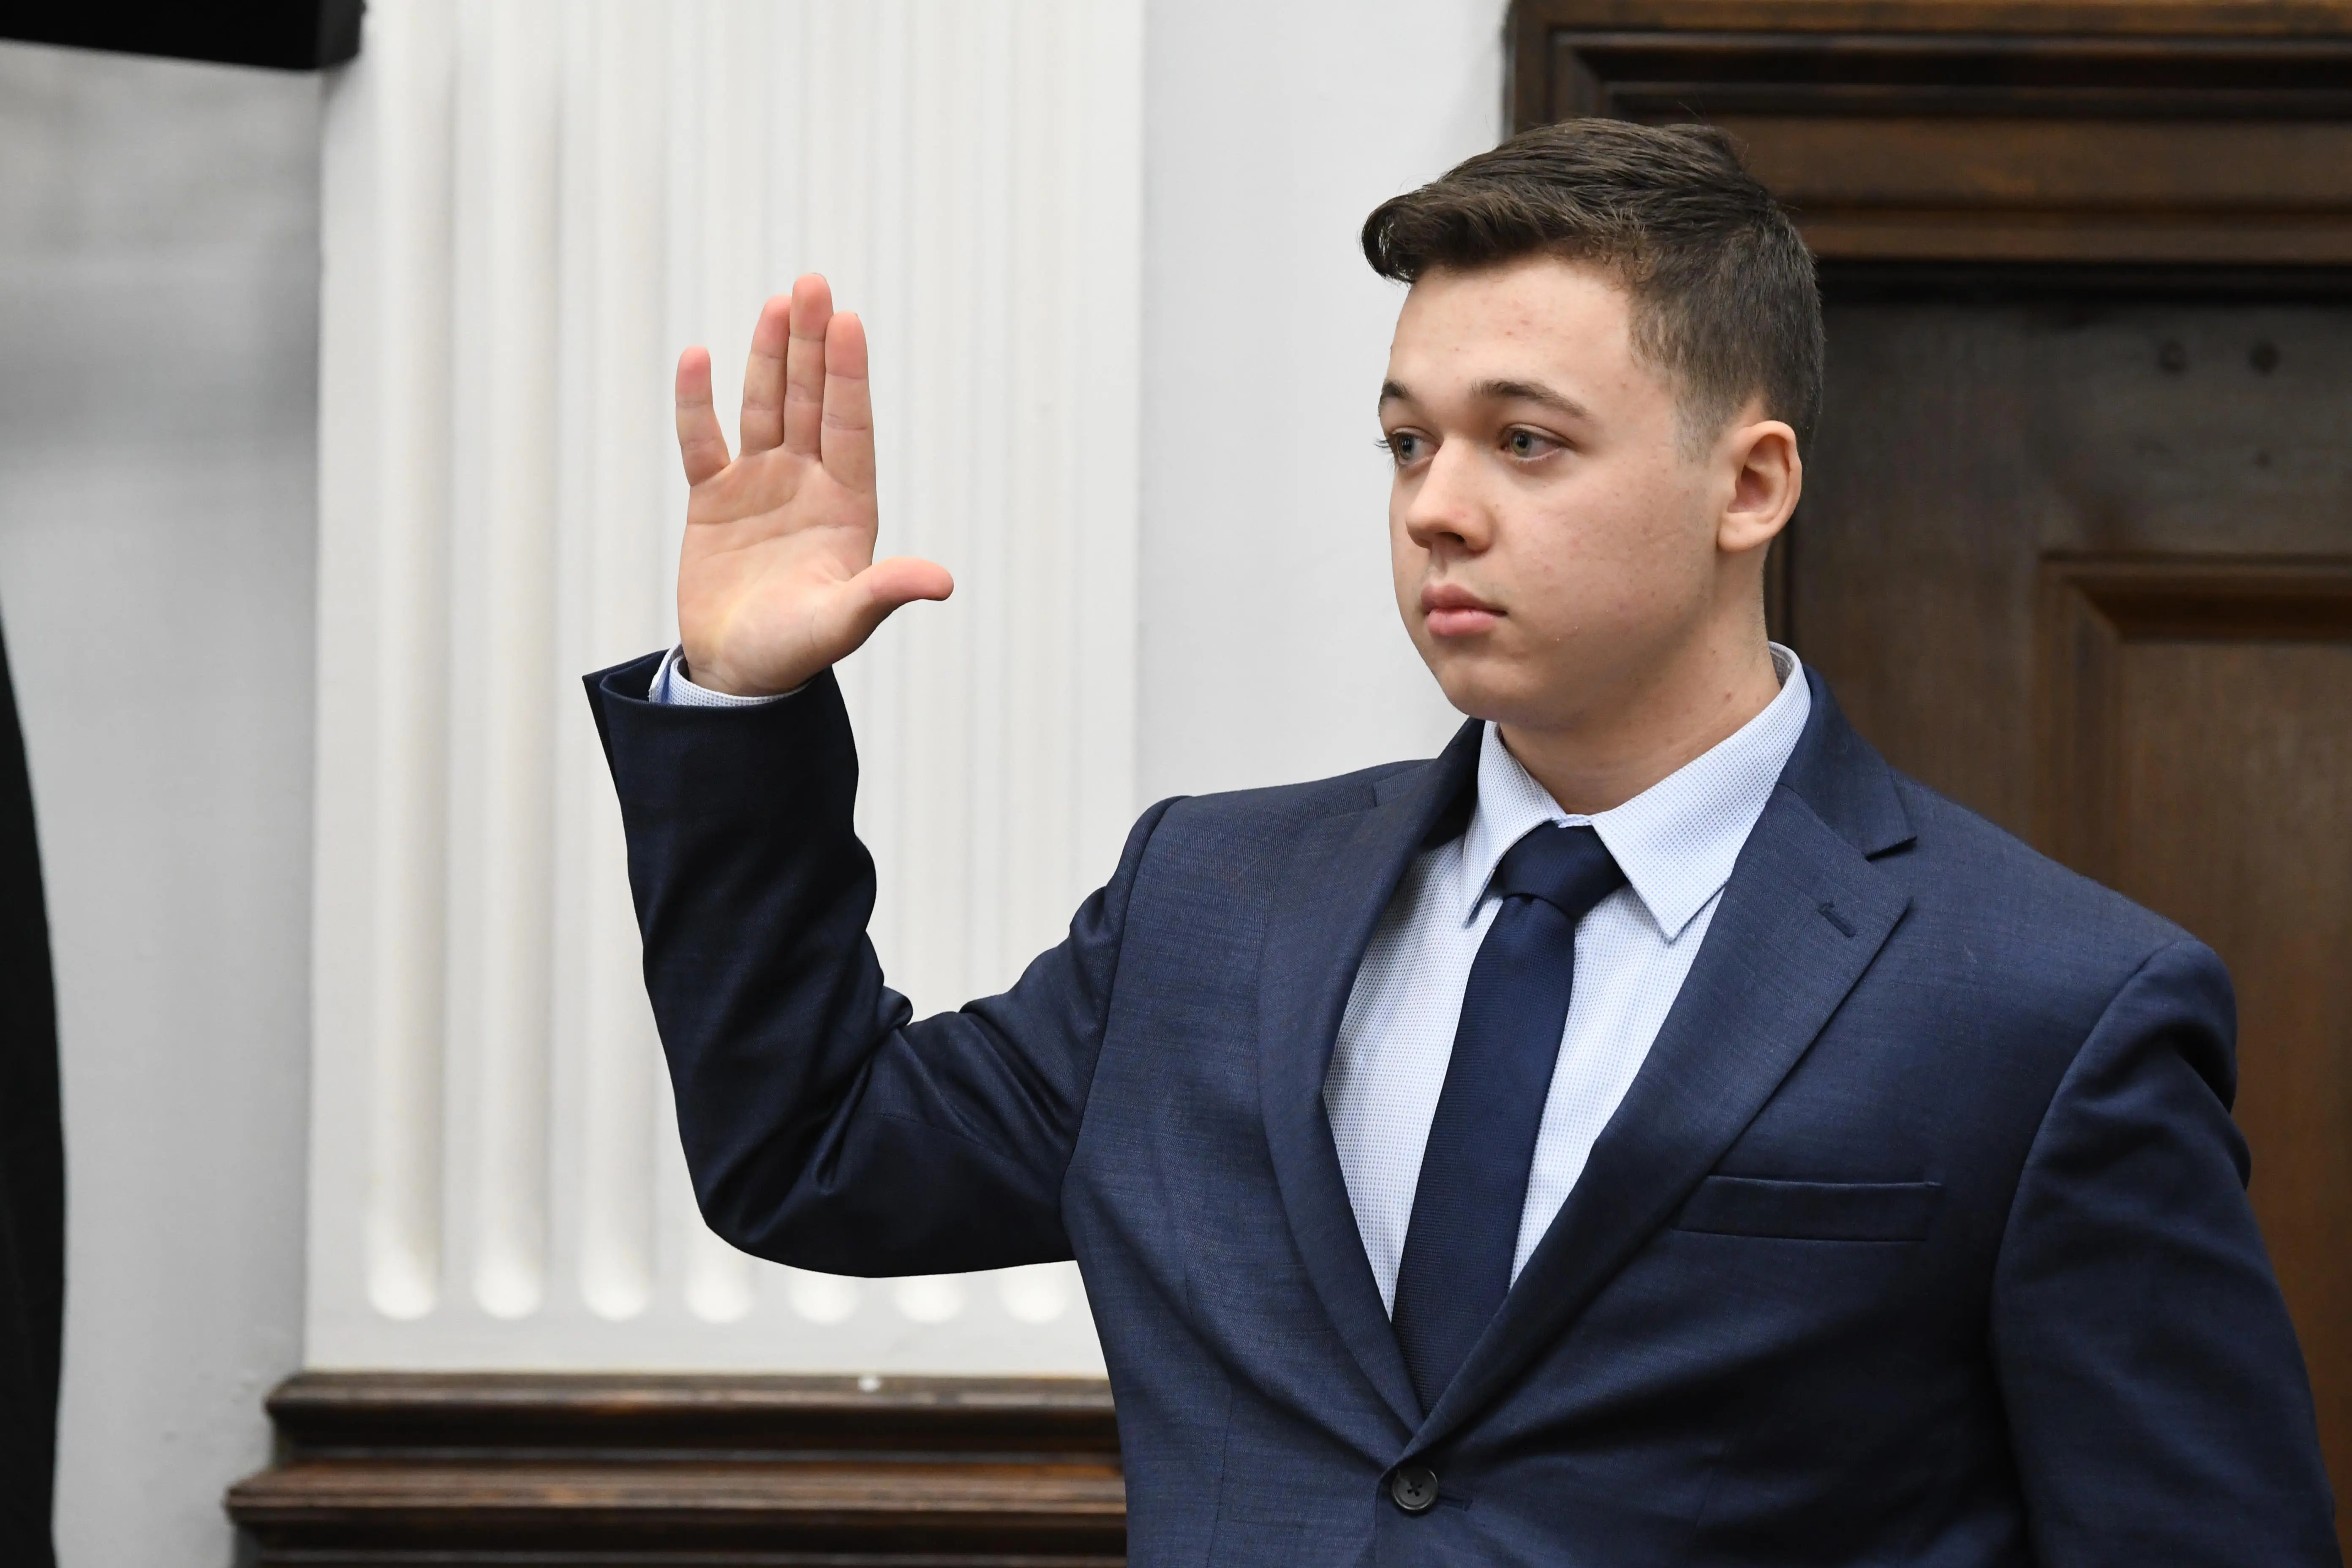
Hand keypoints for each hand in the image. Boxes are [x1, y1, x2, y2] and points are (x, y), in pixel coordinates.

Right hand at [672, 274, 952, 695]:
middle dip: (812, 344)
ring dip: (771, 357)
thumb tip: (941, 582)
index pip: (850, 426)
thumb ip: (884, 593)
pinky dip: (697, 404)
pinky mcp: (714, 499)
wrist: (740, 674)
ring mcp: (760, 486)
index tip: (849, 321)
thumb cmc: (797, 651)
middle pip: (811, 401)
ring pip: (766, 407)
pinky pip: (703, 442)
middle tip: (814, 283)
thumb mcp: (843, 623)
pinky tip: (698, 356)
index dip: (848, 375)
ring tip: (779, 301)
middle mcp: (808, 484)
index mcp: (847, 506)